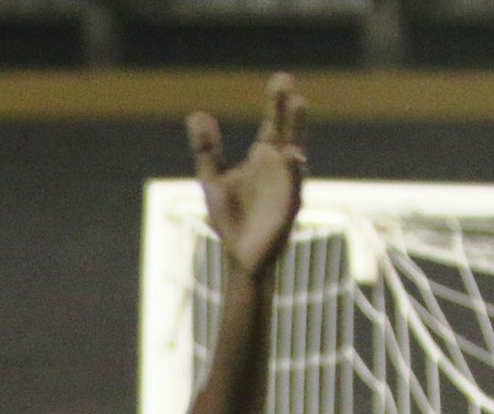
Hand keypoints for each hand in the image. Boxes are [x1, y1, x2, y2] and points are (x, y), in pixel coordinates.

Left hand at [187, 73, 306, 277]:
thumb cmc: (232, 218)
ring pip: (296, 152)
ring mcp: (287, 184)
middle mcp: (279, 165)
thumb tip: (196, 115)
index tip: (282, 78)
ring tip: (298, 103)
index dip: (276, 102)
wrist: (240, 255)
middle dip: (289, 109)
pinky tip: (290, 153)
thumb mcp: (213, 179)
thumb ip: (207, 150)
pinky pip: (294, 184)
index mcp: (263, 156)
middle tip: (289, 84)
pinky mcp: (289, 205)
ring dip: (297, 130)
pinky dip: (293, 169)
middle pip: (287, 130)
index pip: (272, 122)